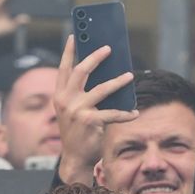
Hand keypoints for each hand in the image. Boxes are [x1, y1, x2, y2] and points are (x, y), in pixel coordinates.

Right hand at [53, 35, 137, 183]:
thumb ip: (82, 94)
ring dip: (118, 81)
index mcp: (59, 96)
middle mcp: (65, 100)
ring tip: (129, 75)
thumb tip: (104, 75)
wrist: (75, 158)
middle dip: (95, 57)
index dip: (69, 51)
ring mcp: (77, 110)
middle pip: (81, 71)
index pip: (63, 68)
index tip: (75, 35)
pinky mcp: (90, 121)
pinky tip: (134, 113)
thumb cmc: (78, 132)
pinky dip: (126, 114)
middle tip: (109, 48)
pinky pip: (113, 113)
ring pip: (102, 89)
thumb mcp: (73, 110)